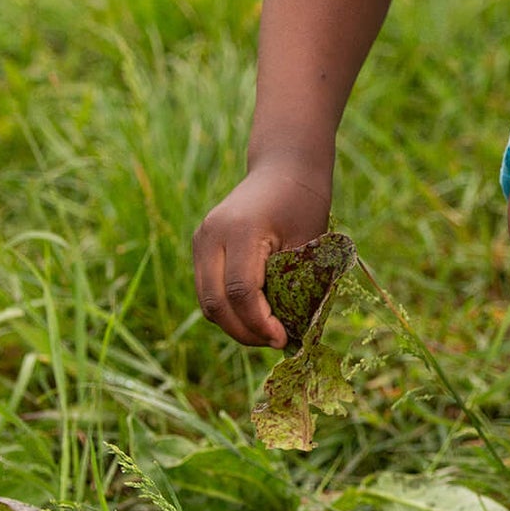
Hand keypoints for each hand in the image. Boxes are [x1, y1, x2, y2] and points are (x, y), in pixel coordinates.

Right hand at [193, 164, 333, 347]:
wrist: (283, 168)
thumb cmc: (303, 203)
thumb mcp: (308, 243)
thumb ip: (296, 285)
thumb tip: (290, 334)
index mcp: (241, 231)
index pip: (241, 292)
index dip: (260, 323)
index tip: (284, 339)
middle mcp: (211, 235)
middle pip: (215, 303)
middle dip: (245, 331)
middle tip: (276, 342)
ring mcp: (201, 240)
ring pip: (207, 301)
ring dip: (235, 324)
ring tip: (268, 332)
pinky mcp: (201, 246)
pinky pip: (208, 289)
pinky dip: (229, 309)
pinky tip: (257, 315)